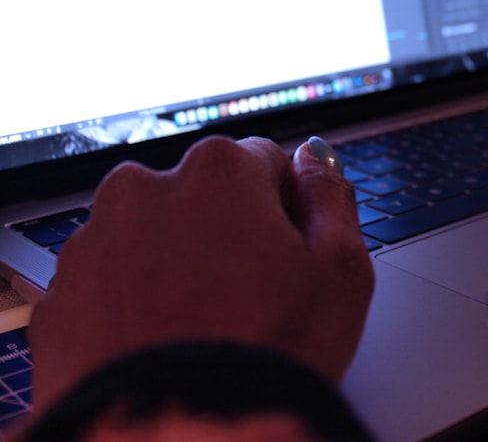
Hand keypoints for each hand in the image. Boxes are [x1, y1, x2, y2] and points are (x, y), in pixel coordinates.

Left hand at [29, 135, 373, 410]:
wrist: (184, 440)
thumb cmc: (270, 353)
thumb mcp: (342, 269)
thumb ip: (332, 196)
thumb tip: (317, 160)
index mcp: (220, 170)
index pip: (266, 164)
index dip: (288, 214)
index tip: (292, 259)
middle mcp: (147, 188)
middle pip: (203, 196)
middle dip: (227, 232)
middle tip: (254, 298)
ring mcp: (95, 243)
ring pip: (152, 238)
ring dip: (177, 266)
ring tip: (208, 327)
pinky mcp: (60, 298)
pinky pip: (109, 287)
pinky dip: (134, 305)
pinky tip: (167, 345)